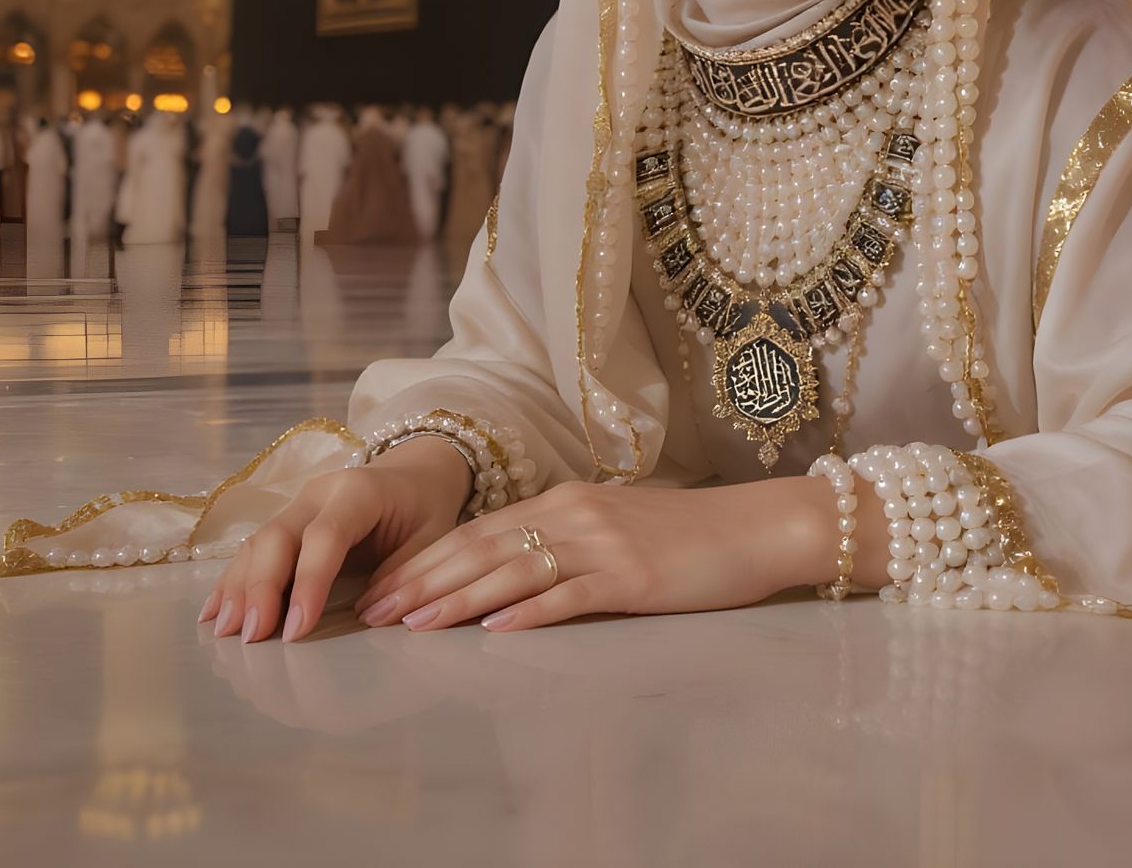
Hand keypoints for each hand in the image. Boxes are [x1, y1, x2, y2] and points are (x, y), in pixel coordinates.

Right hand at [197, 435, 473, 643]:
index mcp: (360, 491)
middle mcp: (320, 493)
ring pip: (259, 542)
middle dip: (261, 587)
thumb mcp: (433, 537)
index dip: (309, 582)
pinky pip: (254, 548)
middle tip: (250, 636)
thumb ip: (406, 573)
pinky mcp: (287, 521)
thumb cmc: (426, 509)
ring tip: (223, 631)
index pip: (325, 535)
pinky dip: (233, 580)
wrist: (418, 474)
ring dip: (238, 587)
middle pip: (279, 535)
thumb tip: (370, 617)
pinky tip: (213, 612)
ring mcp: (298, 504)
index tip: (295, 630)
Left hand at [352, 476, 835, 633]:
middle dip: (424, 580)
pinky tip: (496, 630)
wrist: (755, 526)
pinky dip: (530, 612)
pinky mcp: (634, 577)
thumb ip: (563, 539)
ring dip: (458, 598)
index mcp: (567, 500)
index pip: (480, 531)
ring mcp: (604, 543)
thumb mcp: (614, 525)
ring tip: (414, 623)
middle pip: (484, 548)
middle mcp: (577, 514)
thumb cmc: (687, 534)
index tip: (384, 587)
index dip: (427, 559)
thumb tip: (508, 573)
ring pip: (515, 571)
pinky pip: (572, 595)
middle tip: (375, 610)